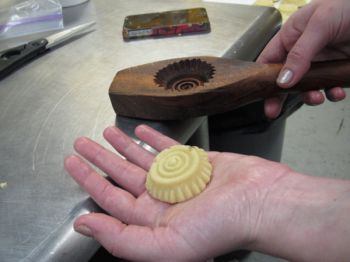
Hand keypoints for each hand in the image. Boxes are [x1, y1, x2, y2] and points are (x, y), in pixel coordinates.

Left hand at [64, 125, 293, 260]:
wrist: (261, 201)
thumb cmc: (221, 226)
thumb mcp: (166, 246)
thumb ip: (122, 240)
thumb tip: (85, 226)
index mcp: (152, 221)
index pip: (110, 199)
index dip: (88, 181)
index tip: (72, 163)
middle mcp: (162, 200)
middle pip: (121, 175)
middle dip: (99, 159)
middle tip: (80, 143)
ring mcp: (178, 178)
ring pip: (141, 158)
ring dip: (122, 145)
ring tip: (105, 132)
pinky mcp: (194, 161)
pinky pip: (168, 147)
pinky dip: (152, 138)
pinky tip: (139, 130)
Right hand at [257, 0, 348, 118]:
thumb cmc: (346, 5)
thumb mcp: (319, 25)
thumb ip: (300, 53)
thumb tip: (283, 80)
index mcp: (290, 37)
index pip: (268, 60)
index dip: (262, 78)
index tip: (260, 94)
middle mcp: (302, 52)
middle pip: (284, 78)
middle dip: (279, 96)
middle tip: (273, 110)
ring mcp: (319, 62)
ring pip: (306, 86)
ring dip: (310, 95)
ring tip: (316, 97)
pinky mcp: (335, 69)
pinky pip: (329, 87)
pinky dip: (332, 93)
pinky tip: (336, 92)